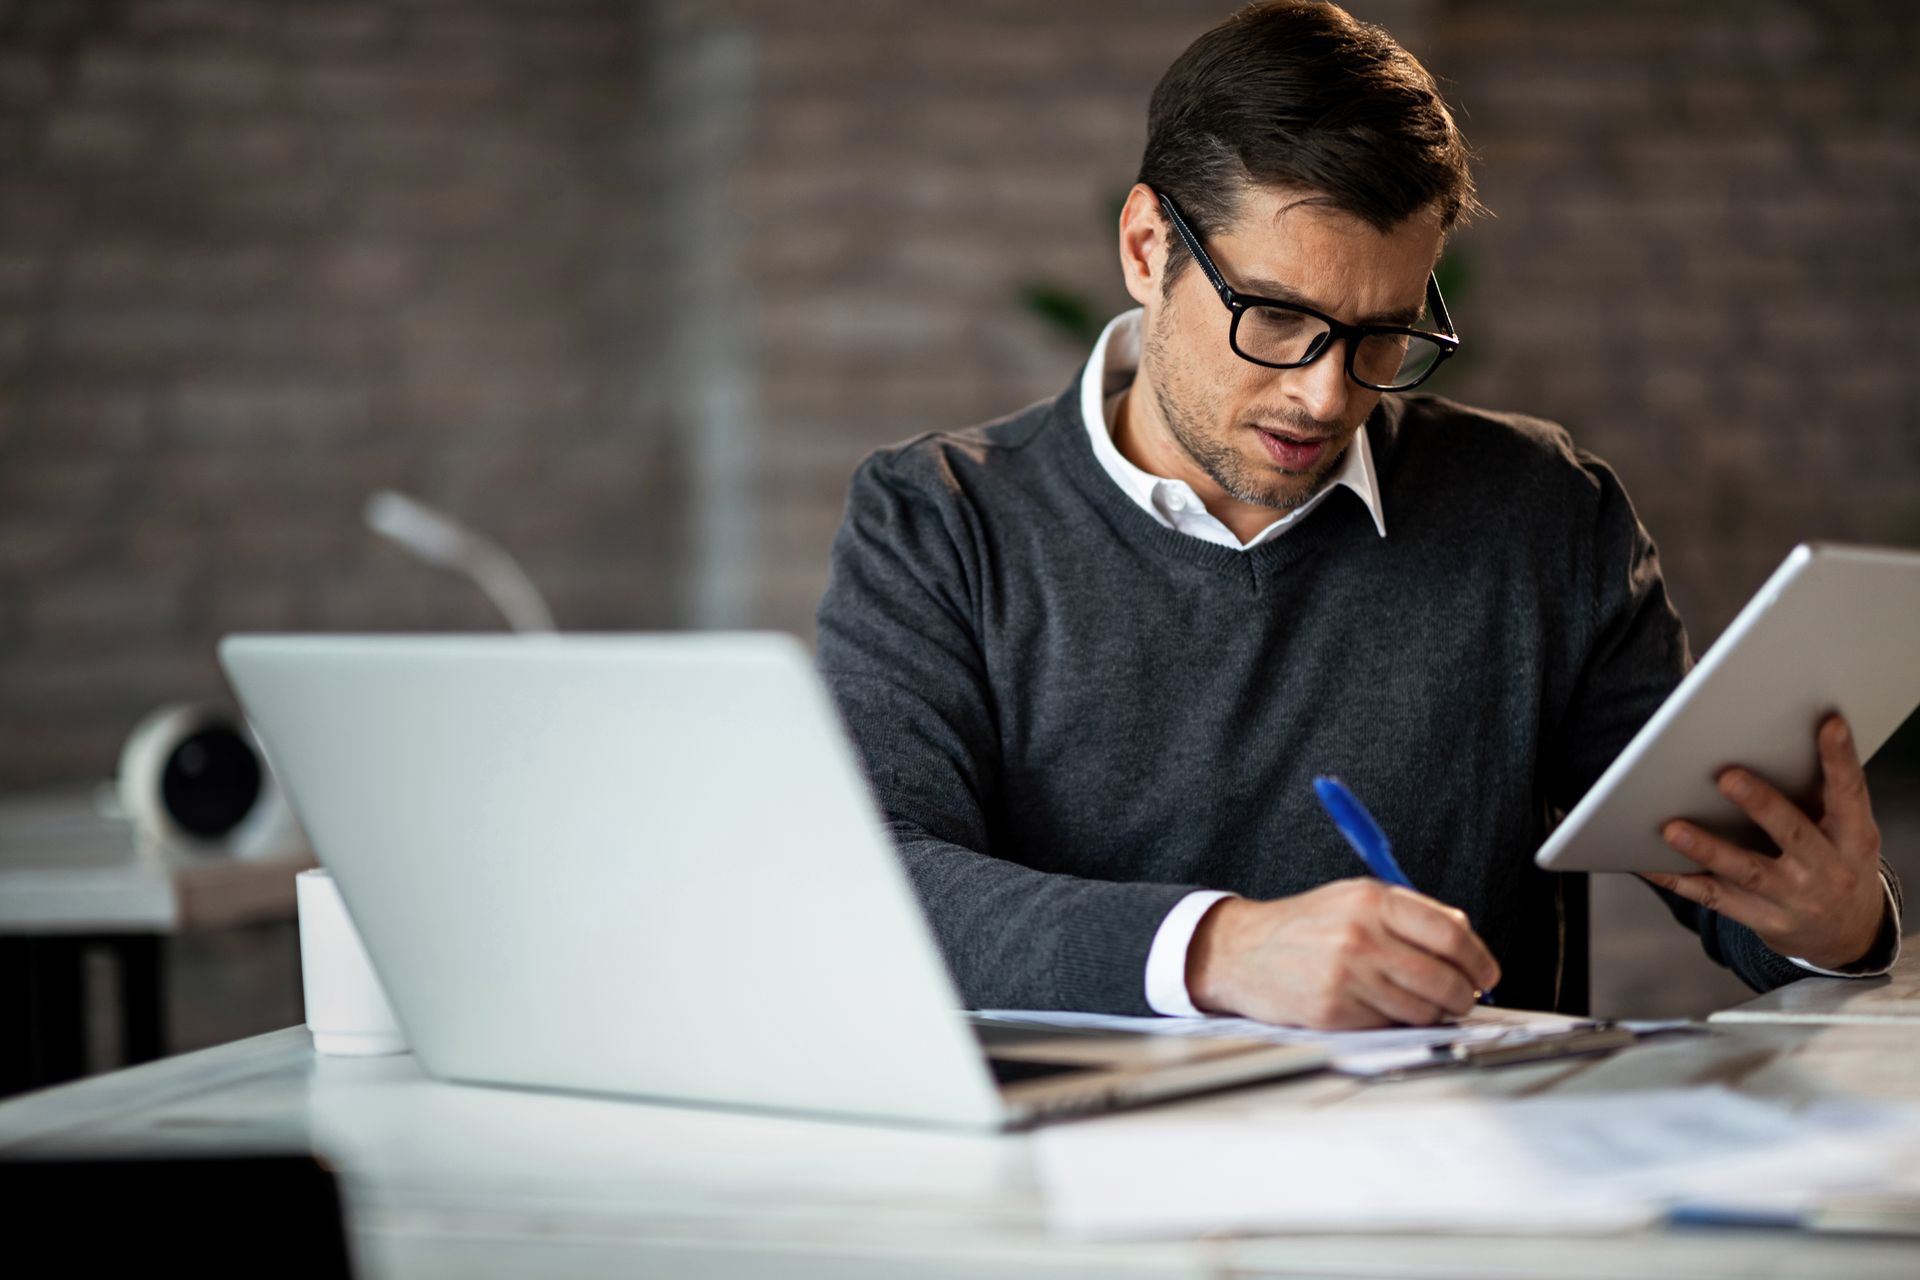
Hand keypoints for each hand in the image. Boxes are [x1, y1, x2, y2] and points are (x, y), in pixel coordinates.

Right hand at [1185, 879, 1500, 1028]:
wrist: (1241, 951)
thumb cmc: (1303, 926)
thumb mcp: (1354, 898)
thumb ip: (1411, 912)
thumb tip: (1465, 938)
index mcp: (1372, 901)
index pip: (1451, 933)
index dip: (1479, 959)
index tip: (1487, 974)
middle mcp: (1360, 936)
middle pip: (1444, 978)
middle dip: (1463, 995)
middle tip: (1462, 997)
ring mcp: (1347, 976)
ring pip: (1423, 1009)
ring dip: (1432, 1012)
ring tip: (1417, 1002)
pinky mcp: (1334, 1011)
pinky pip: (1390, 1026)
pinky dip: (1396, 1022)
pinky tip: (1380, 1007)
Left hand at [1645, 714, 1886, 969]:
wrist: (1847, 934)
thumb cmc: (1836, 864)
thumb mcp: (1847, 833)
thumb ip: (1821, 797)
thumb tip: (1778, 742)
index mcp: (1853, 837)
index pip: (1850, 793)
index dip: (1841, 760)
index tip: (1828, 724)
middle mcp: (1828, 870)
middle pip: (1793, 833)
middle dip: (1761, 805)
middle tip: (1727, 776)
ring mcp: (1794, 899)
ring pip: (1747, 871)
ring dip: (1707, 849)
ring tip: (1671, 828)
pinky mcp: (1763, 919)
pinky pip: (1713, 897)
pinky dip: (1678, 879)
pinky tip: (1647, 863)